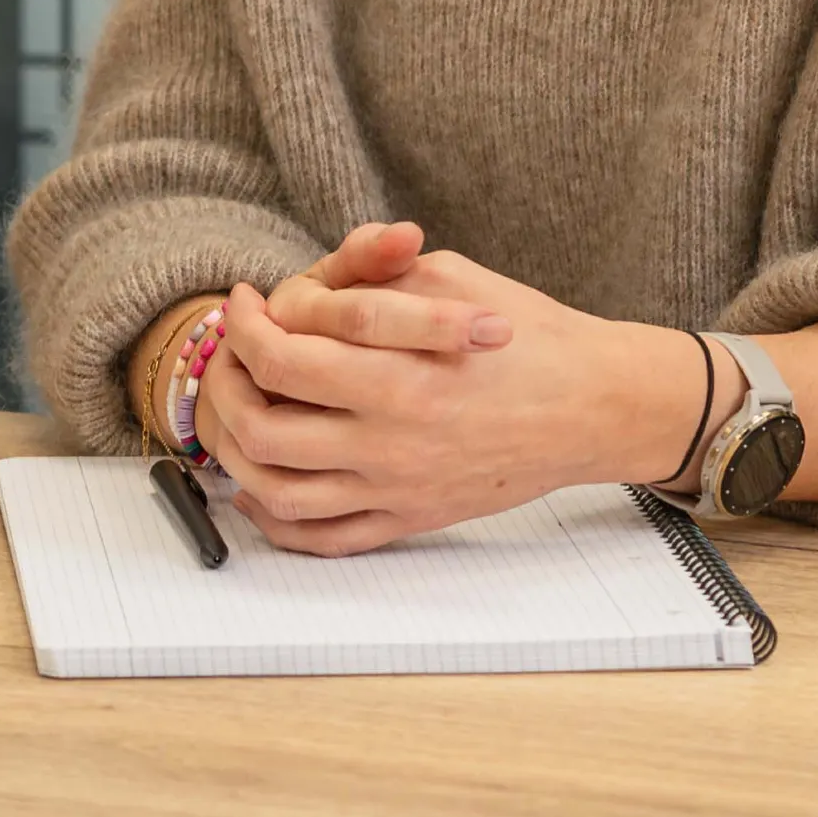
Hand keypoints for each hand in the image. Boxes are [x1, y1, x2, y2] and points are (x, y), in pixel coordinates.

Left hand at [189, 224, 676, 555]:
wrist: (593, 405)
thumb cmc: (526, 335)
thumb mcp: (446, 277)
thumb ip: (366, 277)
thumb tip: (296, 287)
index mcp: (398, 376)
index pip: (280, 357)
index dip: (245, 325)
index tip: (244, 303)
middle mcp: (390, 443)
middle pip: (262, 426)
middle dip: (224, 383)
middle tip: (229, 353)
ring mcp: (397, 490)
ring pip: (277, 491)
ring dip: (234, 452)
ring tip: (232, 411)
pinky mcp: (409, 519)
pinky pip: (321, 539)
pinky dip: (274, 518)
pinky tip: (258, 485)